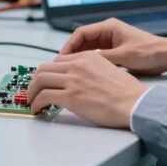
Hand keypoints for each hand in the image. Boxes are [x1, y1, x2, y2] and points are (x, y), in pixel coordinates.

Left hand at [27, 51, 147, 128]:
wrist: (134, 103)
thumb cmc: (127, 92)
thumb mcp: (109, 68)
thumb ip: (91, 69)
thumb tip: (80, 79)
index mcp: (87, 57)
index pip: (58, 60)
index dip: (48, 72)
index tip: (45, 80)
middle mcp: (77, 65)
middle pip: (44, 68)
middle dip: (35, 81)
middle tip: (33, 90)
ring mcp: (73, 80)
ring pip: (40, 81)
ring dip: (32, 92)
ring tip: (32, 101)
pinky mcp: (70, 96)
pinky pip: (44, 96)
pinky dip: (36, 103)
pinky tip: (37, 109)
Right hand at [60, 17, 166, 75]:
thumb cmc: (150, 52)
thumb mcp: (124, 56)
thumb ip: (103, 58)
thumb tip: (83, 63)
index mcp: (109, 27)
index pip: (81, 33)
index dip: (69, 45)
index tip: (62, 58)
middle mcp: (108, 32)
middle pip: (82, 40)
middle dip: (71, 52)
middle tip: (62, 66)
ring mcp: (111, 41)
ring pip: (88, 48)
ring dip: (79, 58)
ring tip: (70, 71)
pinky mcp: (115, 51)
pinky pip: (96, 55)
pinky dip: (89, 62)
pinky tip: (84, 72)